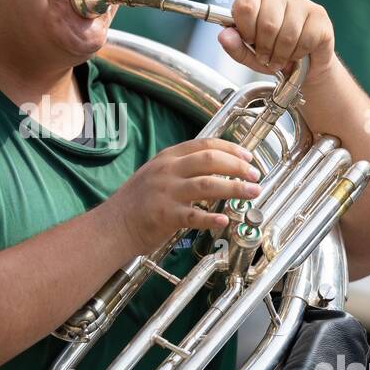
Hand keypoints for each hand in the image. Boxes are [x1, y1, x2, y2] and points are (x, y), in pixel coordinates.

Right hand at [105, 139, 261, 256]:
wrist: (114, 225)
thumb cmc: (137, 202)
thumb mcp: (157, 173)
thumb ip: (182, 167)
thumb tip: (215, 167)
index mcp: (168, 158)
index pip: (205, 145)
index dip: (231, 149)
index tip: (248, 157)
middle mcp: (167, 171)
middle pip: (210, 160)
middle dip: (238, 166)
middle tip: (255, 175)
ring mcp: (166, 192)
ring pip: (207, 185)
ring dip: (234, 188)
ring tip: (252, 192)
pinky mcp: (165, 215)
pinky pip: (194, 216)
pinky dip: (211, 218)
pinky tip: (225, 220)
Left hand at [217, 0, 336, 85]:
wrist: (302, 66)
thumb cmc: (272, 54)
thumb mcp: (248, 54)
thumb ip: (233, 46)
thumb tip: (224, 36)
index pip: (245, 6)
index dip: (246, 30)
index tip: (250, 41)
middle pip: (267, 23)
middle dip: (265, 49)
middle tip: (266, 57)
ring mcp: (300, 2)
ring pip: (287, 34)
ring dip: (281, 55)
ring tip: (280, 59)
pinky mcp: (318, 15)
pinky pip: (306, 40)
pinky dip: (298, 54)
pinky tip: (297, 53)